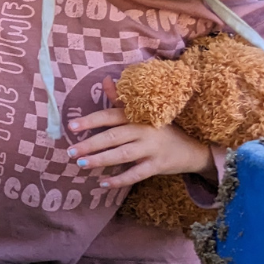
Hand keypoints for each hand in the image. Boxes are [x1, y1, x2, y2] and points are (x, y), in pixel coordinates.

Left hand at [66, 107, 214, 189]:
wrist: (192, 149)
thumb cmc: (161, 129)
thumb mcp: (143, 113)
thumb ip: (121, 101)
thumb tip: (105, 80)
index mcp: (138, 116)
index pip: (111, 116)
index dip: (91, 120)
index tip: (71, 126)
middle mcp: (145, 130)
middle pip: (113, 136)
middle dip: (90, 144)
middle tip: (70, 151)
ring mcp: (152, 149)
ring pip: (122, 155)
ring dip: (101, 160)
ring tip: (81, 164)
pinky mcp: (158, 165)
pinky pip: (136, 174)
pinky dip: (119, 179)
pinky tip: (103, 183)